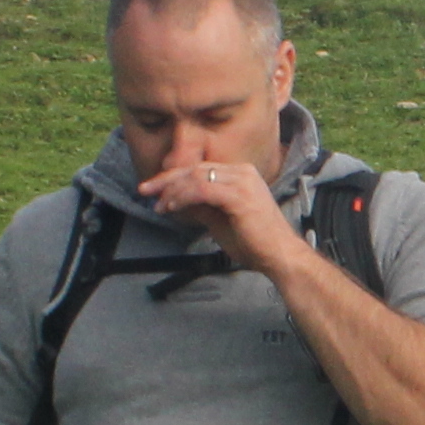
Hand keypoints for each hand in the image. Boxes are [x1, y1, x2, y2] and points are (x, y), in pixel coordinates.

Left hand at [137, 150, 296, 264]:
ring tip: (159, 205)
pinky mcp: (239, 196)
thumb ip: (201, 207)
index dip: (172, 177)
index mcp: (240, 174)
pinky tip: (171, 207)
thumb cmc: (254, 242)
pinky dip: (183, 197)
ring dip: (173, 190)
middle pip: (195, 169)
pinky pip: (202, 190)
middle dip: (166, 180)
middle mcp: (242, 172)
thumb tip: (177, 201)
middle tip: (145, 191)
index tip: (152, 189)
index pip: (199, 169)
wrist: (279, 256)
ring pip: (196, 177)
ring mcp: (242, 182)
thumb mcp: (219, 220)